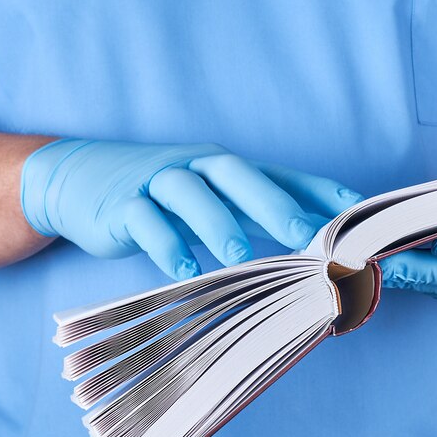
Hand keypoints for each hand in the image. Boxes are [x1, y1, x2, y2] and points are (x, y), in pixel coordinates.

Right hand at [21, 139, 361, 279]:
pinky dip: (166, 244)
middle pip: (237, 175)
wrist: (82, 176)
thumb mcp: (209, 197)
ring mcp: (158, 181)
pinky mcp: (123, 203)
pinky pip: (145, 221)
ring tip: (238, 257)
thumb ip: (251, 214)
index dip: (316, 190)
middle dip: (271, 203)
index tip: (354, 212)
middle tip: (301, 234)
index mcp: (225, 168)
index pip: (278, 175)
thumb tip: (304, 240)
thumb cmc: (161, 192)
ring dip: (216, 223)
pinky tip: (184, 271)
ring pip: (190, 192)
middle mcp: (196, 165)